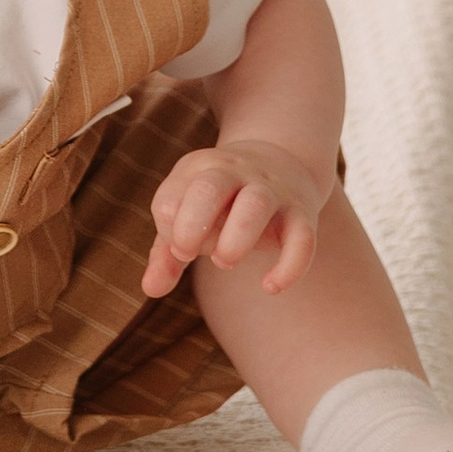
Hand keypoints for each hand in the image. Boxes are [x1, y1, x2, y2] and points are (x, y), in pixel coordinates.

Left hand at [143, 136, 326, 299]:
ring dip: (236, 238)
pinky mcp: (302, 213)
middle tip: (189, 253)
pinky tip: (270, 286)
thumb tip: (150, 289)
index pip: (170, 198)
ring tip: (224, 261)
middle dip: (192, 225)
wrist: (283, 162)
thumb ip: (167, 253)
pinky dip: (289, 266)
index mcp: (199, 170)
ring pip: (256, 204)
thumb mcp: (190, 215)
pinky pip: (302, 237)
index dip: (168, 229)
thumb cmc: (223, 203)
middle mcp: (235, 174)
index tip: (179, 248)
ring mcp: (271, 190)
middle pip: (210, 187)